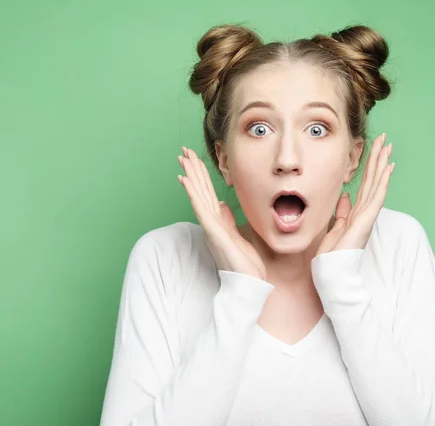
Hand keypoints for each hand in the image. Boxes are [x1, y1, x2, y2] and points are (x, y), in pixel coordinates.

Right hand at [177, 147, 266, 280]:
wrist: (248, 285)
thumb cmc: (245, 265)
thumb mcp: (239, 237)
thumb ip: (228, 221)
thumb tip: (222, 205)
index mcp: (218, 223)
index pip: (208, 194)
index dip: (202, 176)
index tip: (195, 160)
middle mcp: (212, 223)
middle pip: (201, 191)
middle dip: (193, 170)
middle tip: (184, 151)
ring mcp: (211, 227)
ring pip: (198, 196)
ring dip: (191, 176)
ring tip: (183, 159)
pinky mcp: (214, 232)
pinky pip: (201, 209)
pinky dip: (193, 194)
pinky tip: (186, 180)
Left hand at [317, 133, 394, 254]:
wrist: (332, 271)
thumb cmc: (332, 255)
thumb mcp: (335, 228)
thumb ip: (342, 212)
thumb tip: (345, 196)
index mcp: (356, 213)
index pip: (365, 185)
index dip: (370, 167)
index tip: (375, 151)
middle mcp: (364, 211)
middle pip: (373, 180)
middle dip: (378, 159)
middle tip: (384, 139)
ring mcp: (367, 215)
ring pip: (377, 184)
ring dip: (382, 164)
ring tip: (388, 146)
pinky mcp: (367, 219)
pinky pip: (377, 196)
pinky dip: (383, 181)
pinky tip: (388, 167)